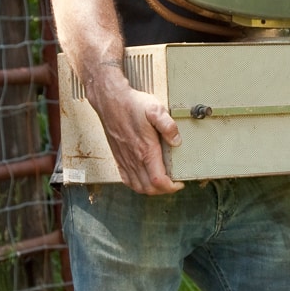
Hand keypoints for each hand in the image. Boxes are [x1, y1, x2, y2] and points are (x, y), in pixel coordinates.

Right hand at [93, 76, 181, 194]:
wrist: (110, 100)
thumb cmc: (133, 104)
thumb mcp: (155, 109)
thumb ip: (168, 126)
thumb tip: (176, 141)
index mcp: (145, 150)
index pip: (158, 180)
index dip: (171, 187)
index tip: (179, 182)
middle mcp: (134, 158)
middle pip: (149, 188)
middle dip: (164, 190)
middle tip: (174, 183)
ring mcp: (124, 159)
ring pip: (137, 186)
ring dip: (151, 189)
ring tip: (162, 183)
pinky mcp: (118, 157)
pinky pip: (126, 179)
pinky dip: (137, 185)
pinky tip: (144, 179)